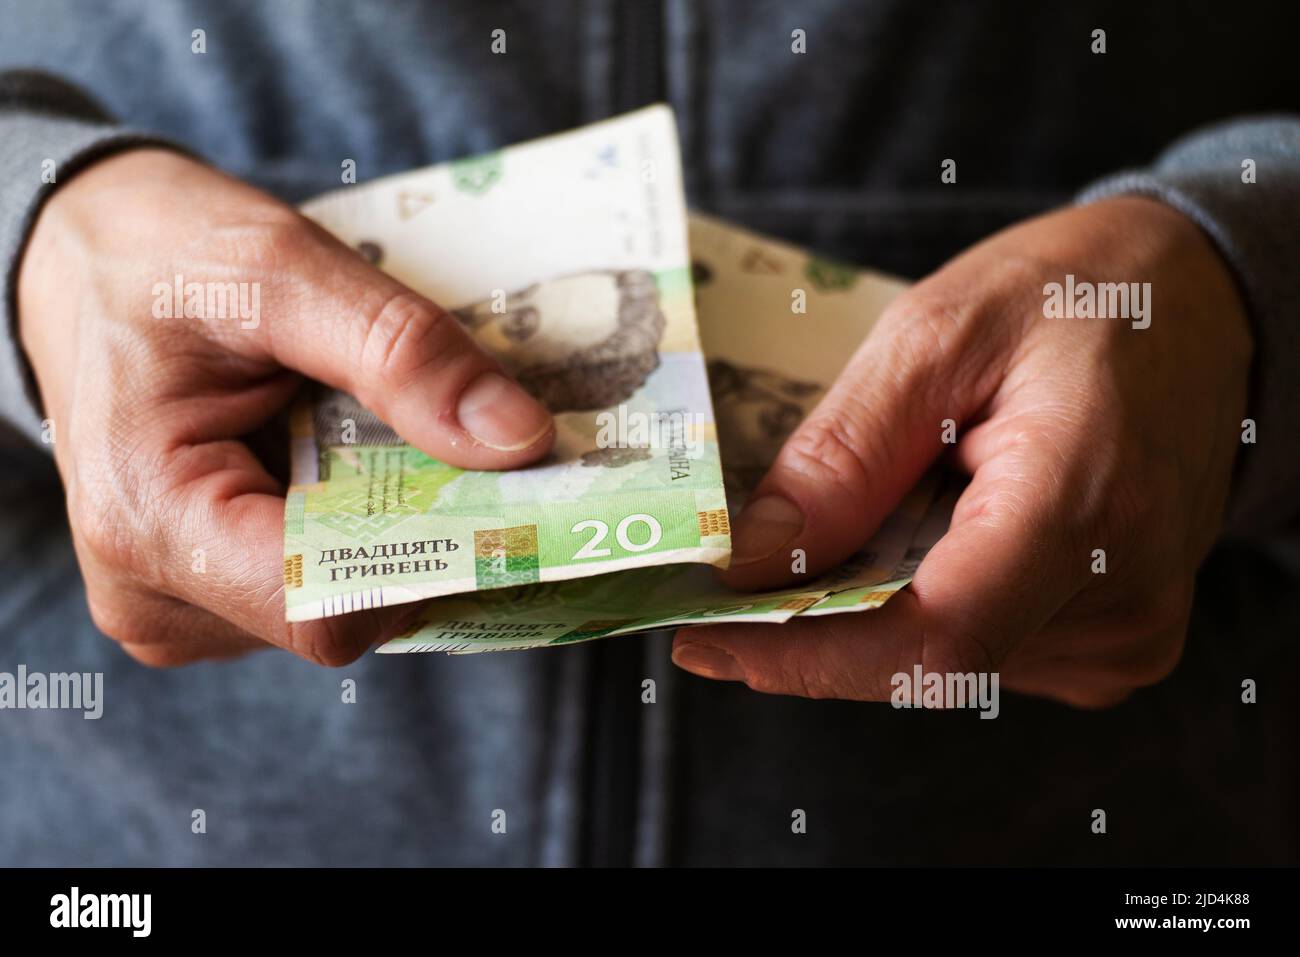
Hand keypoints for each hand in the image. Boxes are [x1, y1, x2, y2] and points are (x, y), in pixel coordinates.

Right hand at [18, 149, 553, 666]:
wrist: (84, 262)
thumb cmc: (159, 255)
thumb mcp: (282, 269)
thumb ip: (400, 352)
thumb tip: (521, 441)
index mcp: (149, 519)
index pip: (326, 607)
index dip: (434, 559)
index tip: (517, 496)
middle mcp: (155, 591)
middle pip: (348, 611)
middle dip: (428, 535)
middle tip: (480, 449)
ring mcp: (181, 604)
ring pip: (345, 605)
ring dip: (398, 527)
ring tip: (396, 438)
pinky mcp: (208, 594)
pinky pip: (320, 586)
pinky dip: (364, 529)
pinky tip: (358, 461)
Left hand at [673, 197, 1251, 707]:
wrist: (1202, 310)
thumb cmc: (1078, 298)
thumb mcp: (939, 333)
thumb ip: (847, 453)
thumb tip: (749, 558)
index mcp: (1085, 503)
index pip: (934, 636)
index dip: (806, 652)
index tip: (702, 636)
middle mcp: (1121, 595)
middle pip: (924, 658)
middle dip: (808, 627)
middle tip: (711, 587)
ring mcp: (1124, 631)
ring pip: (942, 658)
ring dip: (863, 607)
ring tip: (844, 520)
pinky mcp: (1112, 640)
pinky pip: (980, 647)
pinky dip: (915, 602)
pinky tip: (914, 533)